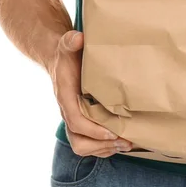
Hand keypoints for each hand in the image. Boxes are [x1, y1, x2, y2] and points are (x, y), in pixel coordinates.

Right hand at [50, 30, 132, 156]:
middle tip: (125, 141)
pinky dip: (104, 146)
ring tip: (127, 143)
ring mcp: (73, 117)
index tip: (112, 132)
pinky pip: (89, 142)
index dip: (94, 130)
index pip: (76, 121)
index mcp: (65, 96)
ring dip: (105, 149)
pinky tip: (121, 140)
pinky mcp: (81, 120)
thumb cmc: (66, 53)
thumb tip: (78, 38)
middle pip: (79, 140)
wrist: (58, 59)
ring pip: (83, 145)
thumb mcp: (67, 44)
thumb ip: (71, 41)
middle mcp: (68, 111)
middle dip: (101, 145)